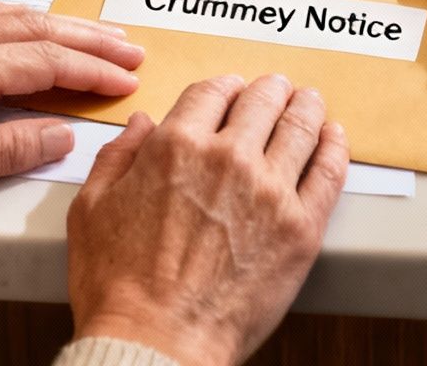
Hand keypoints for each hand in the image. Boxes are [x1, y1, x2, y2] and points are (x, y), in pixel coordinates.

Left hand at [0, 2, 144, 229]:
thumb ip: (5, 148)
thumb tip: (60, 134)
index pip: (46, 64)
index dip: (92, 72)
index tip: (126, 79)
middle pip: (34, 28)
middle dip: (87, 39)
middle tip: (128, 48)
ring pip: (3, 14)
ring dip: (53, 24)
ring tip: (88, 34)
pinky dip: (12, 18)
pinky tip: (17, 27)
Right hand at [67, 75, 348, 365]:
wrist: (158, 343)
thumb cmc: (120, 288)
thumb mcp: (91, 210)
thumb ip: (116, 157)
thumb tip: (140, 125)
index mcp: (175, 146)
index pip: (212, 92)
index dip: (224, 87)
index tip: (231, 90)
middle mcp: (227, 158)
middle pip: (262, 100)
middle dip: (269, 90)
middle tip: (276, 90)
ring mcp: (270, 192)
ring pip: (300, 126)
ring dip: (305, 106)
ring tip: (309, 103)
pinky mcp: (301, 228)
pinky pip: (330, 171)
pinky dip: (334, 146)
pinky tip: (333, 138)